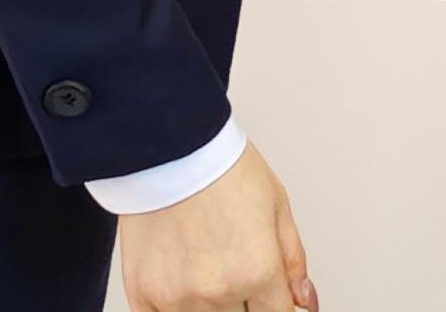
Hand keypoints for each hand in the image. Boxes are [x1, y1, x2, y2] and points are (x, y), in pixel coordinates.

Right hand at [118, 145, 315, 311]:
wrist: (170, 149)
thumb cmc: (224, 169)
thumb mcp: (277, 206)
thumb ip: (292, 260)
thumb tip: (304, 300)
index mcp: (257, 270)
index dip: (279, 306)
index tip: (273, 297)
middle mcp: (217, 292)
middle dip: (247, 303)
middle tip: (239, 272)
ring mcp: (176, 298)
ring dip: (213, 307)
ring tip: (211, 270)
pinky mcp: (142, 295)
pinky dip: (177, 309)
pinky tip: (183, 285)